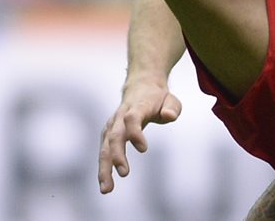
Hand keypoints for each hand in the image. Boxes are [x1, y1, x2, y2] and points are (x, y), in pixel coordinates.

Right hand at [97, 78, 182, 193]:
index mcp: (136, 107)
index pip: (131, 118)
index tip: (143, 149)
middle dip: (117, 155)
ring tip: (107, 189)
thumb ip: (172, 108)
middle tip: (124, 173)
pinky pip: (104, 151)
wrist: (140, 86)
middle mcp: (120, 116)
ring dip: (104, 167)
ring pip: (105, 147)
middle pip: (114, 135)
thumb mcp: (171, 100)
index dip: (135, 132)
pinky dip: (103, 168)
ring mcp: (112, 125)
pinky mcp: (108, 134)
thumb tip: (169, 116)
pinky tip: (105, 184)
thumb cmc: (158, 98)